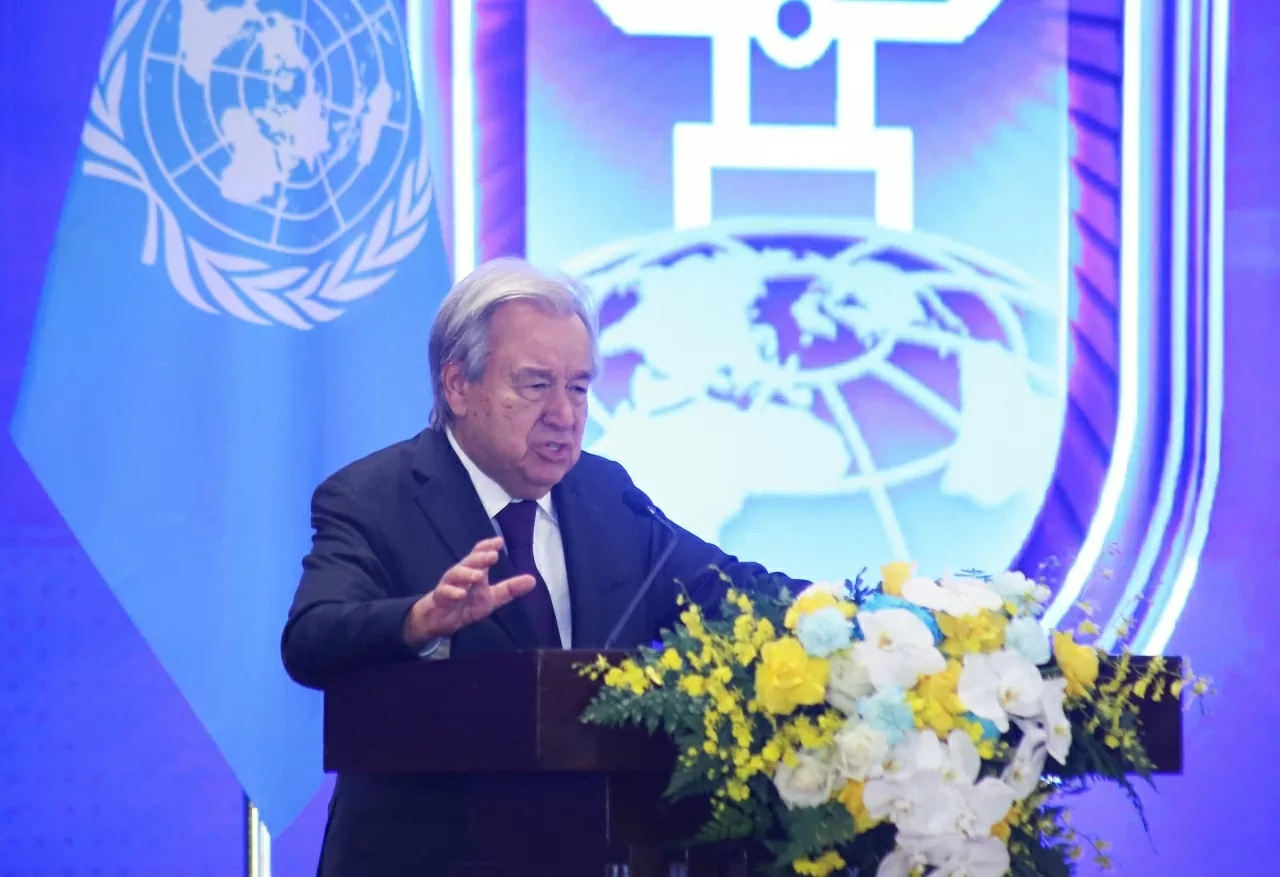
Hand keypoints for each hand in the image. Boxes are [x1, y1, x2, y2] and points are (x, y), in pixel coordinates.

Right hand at [403, 536, 536, 647]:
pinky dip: (453, 592)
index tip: (499, 541)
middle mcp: (461, 573)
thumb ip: (510, 589)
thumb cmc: (466, 603)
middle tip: (493, 556)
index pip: (479, 553)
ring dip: (467, 574)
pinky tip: (461, 594)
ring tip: (479, 575)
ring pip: (456, 574)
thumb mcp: (491, 598)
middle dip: (480, 557)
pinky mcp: (440, 598)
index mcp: (474, 570)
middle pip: (469, 561)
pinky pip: (445, 593)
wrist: (440, 619)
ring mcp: (449, 584)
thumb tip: (532, 580)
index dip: (487, 546)